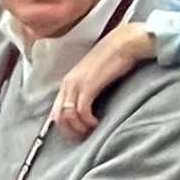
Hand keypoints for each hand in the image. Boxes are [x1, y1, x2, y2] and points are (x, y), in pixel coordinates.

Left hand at [52, 22, 154, 138]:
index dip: (64, 127)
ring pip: (68, 116)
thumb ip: (87, 88)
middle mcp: (68, 83)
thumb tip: (87, 105)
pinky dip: (87, 121)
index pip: (55, 111)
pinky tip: (96, 123)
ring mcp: (76, 84)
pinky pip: (82, 111)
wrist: (124, 43)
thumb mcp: (94, 76)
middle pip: (58, 117)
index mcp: (68, 81)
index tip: (78, 134)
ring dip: (79, 128)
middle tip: (84, 136)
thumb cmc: (113, 59)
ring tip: (91, 131)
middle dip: (70, 131)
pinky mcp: (88, 86)